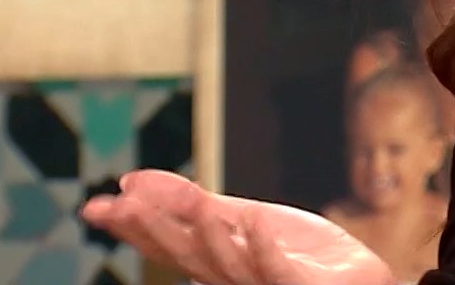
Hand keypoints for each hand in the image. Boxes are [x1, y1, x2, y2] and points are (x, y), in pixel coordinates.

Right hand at [82, 169, 395, 284]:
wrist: (357, 280)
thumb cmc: (298, 256)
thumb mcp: (240, 217)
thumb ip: (191, 203)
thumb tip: (132, 179)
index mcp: (212, 261)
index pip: (166, 242)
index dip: (132, 225)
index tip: (96, 207)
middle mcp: (231, 279)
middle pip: (187, 255)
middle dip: (155, 231)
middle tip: (123, 207)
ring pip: (228, 263)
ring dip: (208, 233)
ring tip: (195, 203)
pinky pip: (279, 269)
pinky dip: (264, 247)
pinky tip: (253, 221)